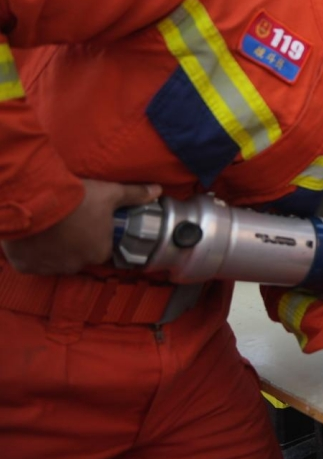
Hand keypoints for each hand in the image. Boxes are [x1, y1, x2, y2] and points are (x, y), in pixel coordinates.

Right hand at [2, 179, 160, 274]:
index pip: (102, 247)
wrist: (37, 200)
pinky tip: (35, 237)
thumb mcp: (111, 193)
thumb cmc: (78, 199)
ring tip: (51, 227)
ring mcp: (51, 267)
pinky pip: (32, 262)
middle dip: (76, 242)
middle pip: (79, 255)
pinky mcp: (27, 266)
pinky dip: (33, 252)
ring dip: (55, 248)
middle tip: (69, 222)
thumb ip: (135, 195)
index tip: (89, 223)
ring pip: (55, 260)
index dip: (97, 234)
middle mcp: (77, 265)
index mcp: (100, 252)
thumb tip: (158, 191)